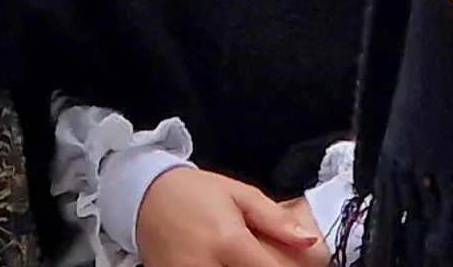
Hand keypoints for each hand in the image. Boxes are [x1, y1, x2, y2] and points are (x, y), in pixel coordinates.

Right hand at [137, 165, 329, 266]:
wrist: (145, 195)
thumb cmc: (193, 192)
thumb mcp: (239, 194)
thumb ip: (274, 219)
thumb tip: (307, 240)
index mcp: (228, 242)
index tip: (292, 264)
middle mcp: (205, 266)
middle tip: (259, 257)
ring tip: (238, 258)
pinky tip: (221, 263)